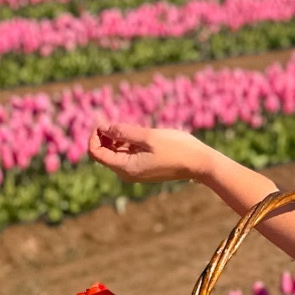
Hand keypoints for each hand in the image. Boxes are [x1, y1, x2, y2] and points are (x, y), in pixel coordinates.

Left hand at [88, 123, 210, 184]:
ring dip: (118, 138)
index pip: (96, 153)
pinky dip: (127, 143)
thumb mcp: (148, 136)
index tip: (104, 122)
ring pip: (115, 153)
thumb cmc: (177, 149)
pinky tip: (139, 134)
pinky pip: (127, 155)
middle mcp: (127, 173)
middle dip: (106, 136)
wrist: (200, 163)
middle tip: (118, 121)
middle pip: (104, 153)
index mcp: (125, 168)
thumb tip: (103, 127)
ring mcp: (135, 172)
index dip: (94, 136)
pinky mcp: (143, 168)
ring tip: (133, 127)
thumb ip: (123, 131)